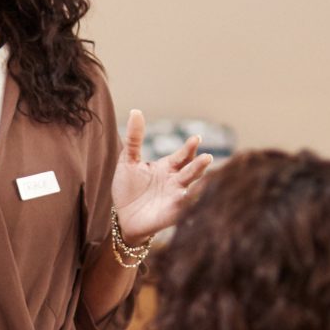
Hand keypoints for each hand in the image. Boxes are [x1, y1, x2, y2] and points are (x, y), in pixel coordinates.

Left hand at [111, 110, 215, 245]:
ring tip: (207, 178)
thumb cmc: (127, 189)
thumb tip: (135, 111)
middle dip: (199, 165)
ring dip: (199, 183)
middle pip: (190, 171)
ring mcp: (177, 197)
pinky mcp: (173, 214)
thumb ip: (134, 138)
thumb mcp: (128, 161)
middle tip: (206, 157)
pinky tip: (194, 197)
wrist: (123, 217)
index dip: (189, 148)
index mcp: (168, 167)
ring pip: (192, 188)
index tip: (196, 139)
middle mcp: (176, 181)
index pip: (182, 155)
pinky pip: (184, 207)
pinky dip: (190, 202)